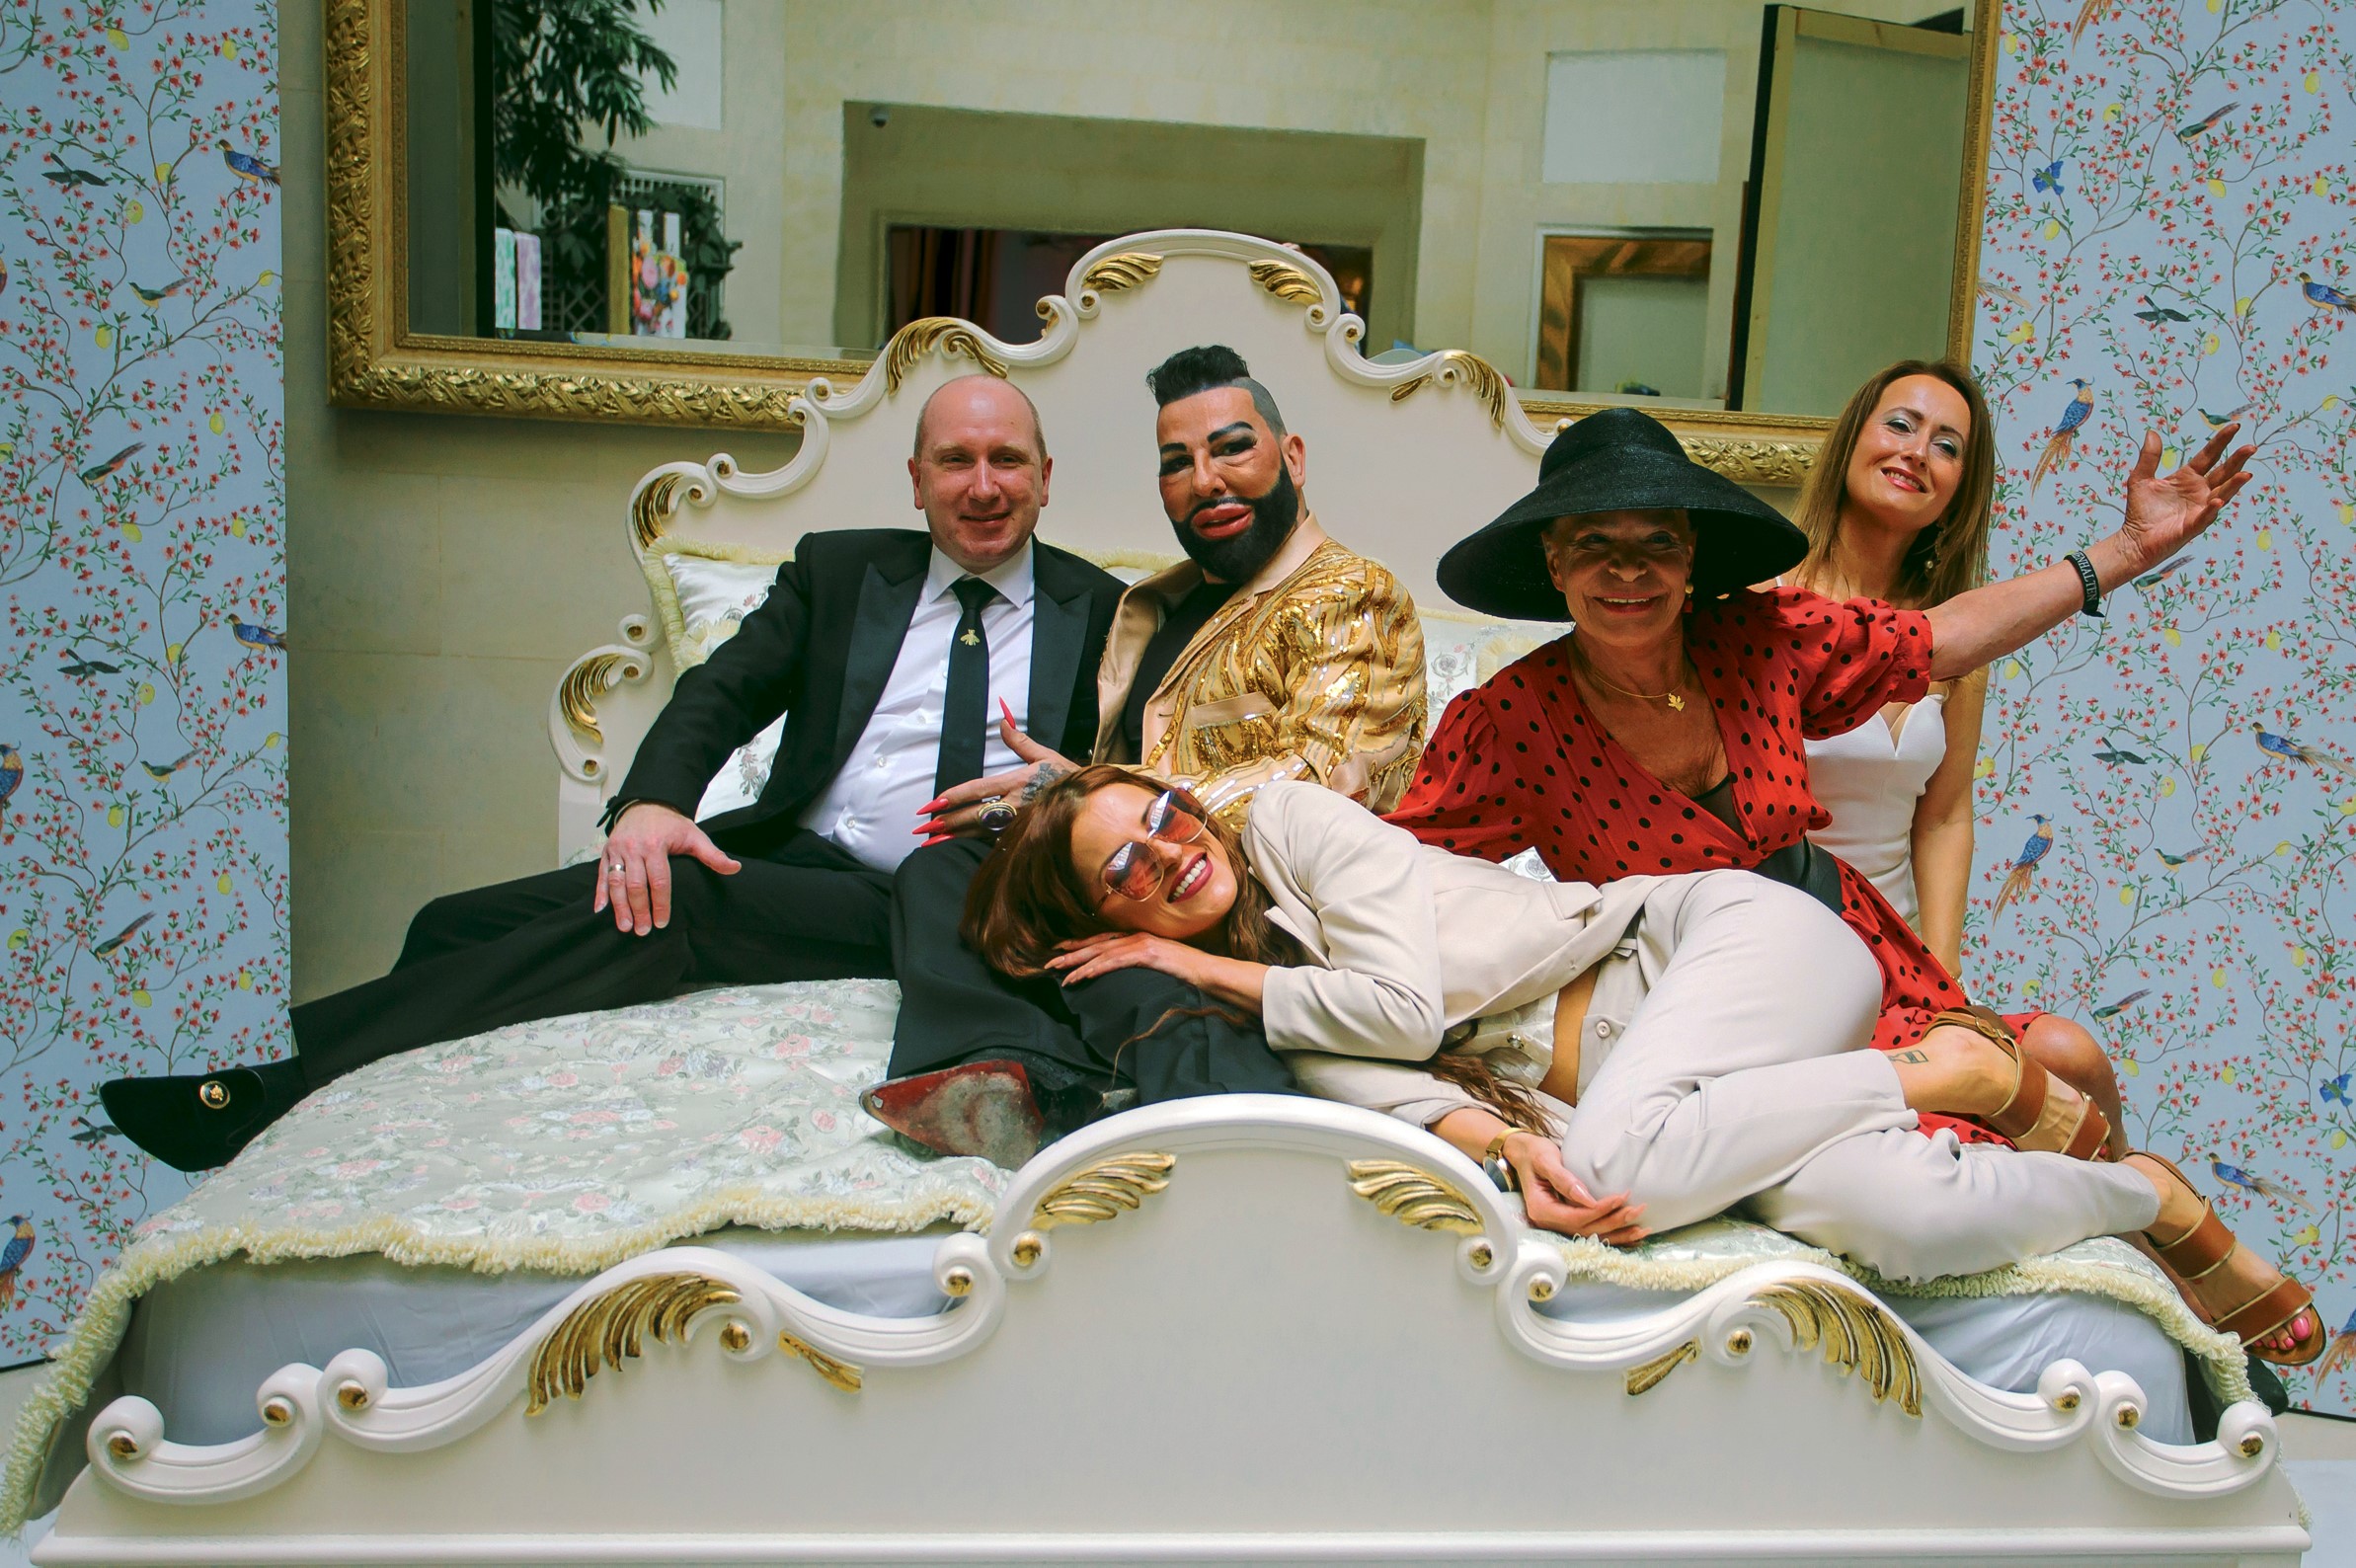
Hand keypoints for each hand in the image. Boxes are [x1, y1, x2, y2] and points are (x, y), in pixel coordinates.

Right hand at [594, 802, 740, 934]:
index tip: (662, 923)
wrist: (648, 803)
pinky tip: (600, 910)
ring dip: (620, 906)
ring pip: (616, 881)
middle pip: (636, 884)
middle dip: (639, 909)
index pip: (659, 880)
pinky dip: (599, 893)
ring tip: (625, 926)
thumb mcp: (695, 836)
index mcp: (656, 845)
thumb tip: (735, 868)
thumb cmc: (672, 824)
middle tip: (643, 931)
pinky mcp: (606, 851)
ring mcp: (617, 849)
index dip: (661, 903)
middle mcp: (634, 847)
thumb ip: (712, 854)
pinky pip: (601, 874)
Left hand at [913, 702, 1076, 845]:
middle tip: (923, 829)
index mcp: (1015, 782)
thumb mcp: (1045, 755)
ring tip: (933, 841)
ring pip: (981, 831)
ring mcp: (1019, 823)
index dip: (953, 797)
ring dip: (956, 836)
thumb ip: (1020, 741)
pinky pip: (996, 840)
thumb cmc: (1068, 777)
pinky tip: (960, 846)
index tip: (933, 802)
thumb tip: (1003, 721)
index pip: (977, 790)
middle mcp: (1014, 805)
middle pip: (973, 816)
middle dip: (946, 823)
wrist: (1093, 803)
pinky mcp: (1024, 835)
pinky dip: (976, 843)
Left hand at [1043, 931, 1208, 988]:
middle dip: (1071, 953)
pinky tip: (1084, 975)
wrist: (1207, 971)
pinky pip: (1116, 962)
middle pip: (1096, 944)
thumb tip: (1124, 970)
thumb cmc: (1185, 971)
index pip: (1102, 940)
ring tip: (1060, 972)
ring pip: (1102, 953)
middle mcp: (1136, 937)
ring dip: (1079, 964)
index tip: (1060, 950)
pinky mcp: (1147, 954)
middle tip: (1049, 961)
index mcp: (1137, 937)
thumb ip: (1140, 962)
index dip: (1079, 944)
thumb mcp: (1158, 964)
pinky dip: (1098, 968)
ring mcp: (1141, 944)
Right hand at [1508, 1133, 1646, 1245]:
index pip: (1576, 1218)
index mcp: (1542, 1210)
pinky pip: (1591, 1231)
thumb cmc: (1534, 1153)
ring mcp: (1558, 1224)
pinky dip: (1612, 1235)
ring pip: (1592, 1235)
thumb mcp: (1546, 1160)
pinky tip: (1631, 1236)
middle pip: (1587, 1229)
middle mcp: (1550, 1222)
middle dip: (1615, 1222)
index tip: (1621, 1197)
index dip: (1600, 1210)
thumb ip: (1564, 1180)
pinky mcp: (1567, 1220)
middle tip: (1638, 1209)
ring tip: (1643, 1229)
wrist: (1524, 1154)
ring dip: (1618, 1234)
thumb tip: (1587, 1198)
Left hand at [2112, 423, 2255, 576]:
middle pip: (2223, 472)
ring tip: (2247, 474)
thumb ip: (2149, 457)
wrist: (2134, 540)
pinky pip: (2206, 516)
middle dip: (2238, 460)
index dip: (2221, 441)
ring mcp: (2200, 509)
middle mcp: (2200, 491)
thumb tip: (2152, 432)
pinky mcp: (2193, 526)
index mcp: (2189, 477)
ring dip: (2234, 485)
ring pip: (2223, 493)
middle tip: (2251, 447)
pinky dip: (2212, 509)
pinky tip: (2217, 500)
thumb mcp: (2140, 478)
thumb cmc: (2140, 511)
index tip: (2235, 426)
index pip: (2209, 455)